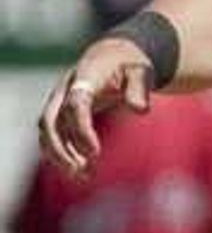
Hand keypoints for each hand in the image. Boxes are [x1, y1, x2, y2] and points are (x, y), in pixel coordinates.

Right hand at [35, 36, 153, 175]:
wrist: (113, 56)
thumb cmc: (130, 64)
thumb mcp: (141, 71)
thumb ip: (139, 89)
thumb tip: (140, 110)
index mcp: (85, 78)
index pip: (75, 105)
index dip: (81, 130)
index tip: (95, 154)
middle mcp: (65, 90)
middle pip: (50, 121)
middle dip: (61, 149)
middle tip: (81, 171)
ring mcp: (60, 101)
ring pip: (49, 132)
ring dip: (61, 155)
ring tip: (82, 176)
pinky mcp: (62, 112)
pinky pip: (55, 135)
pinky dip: (64, 152)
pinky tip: (81, 170)